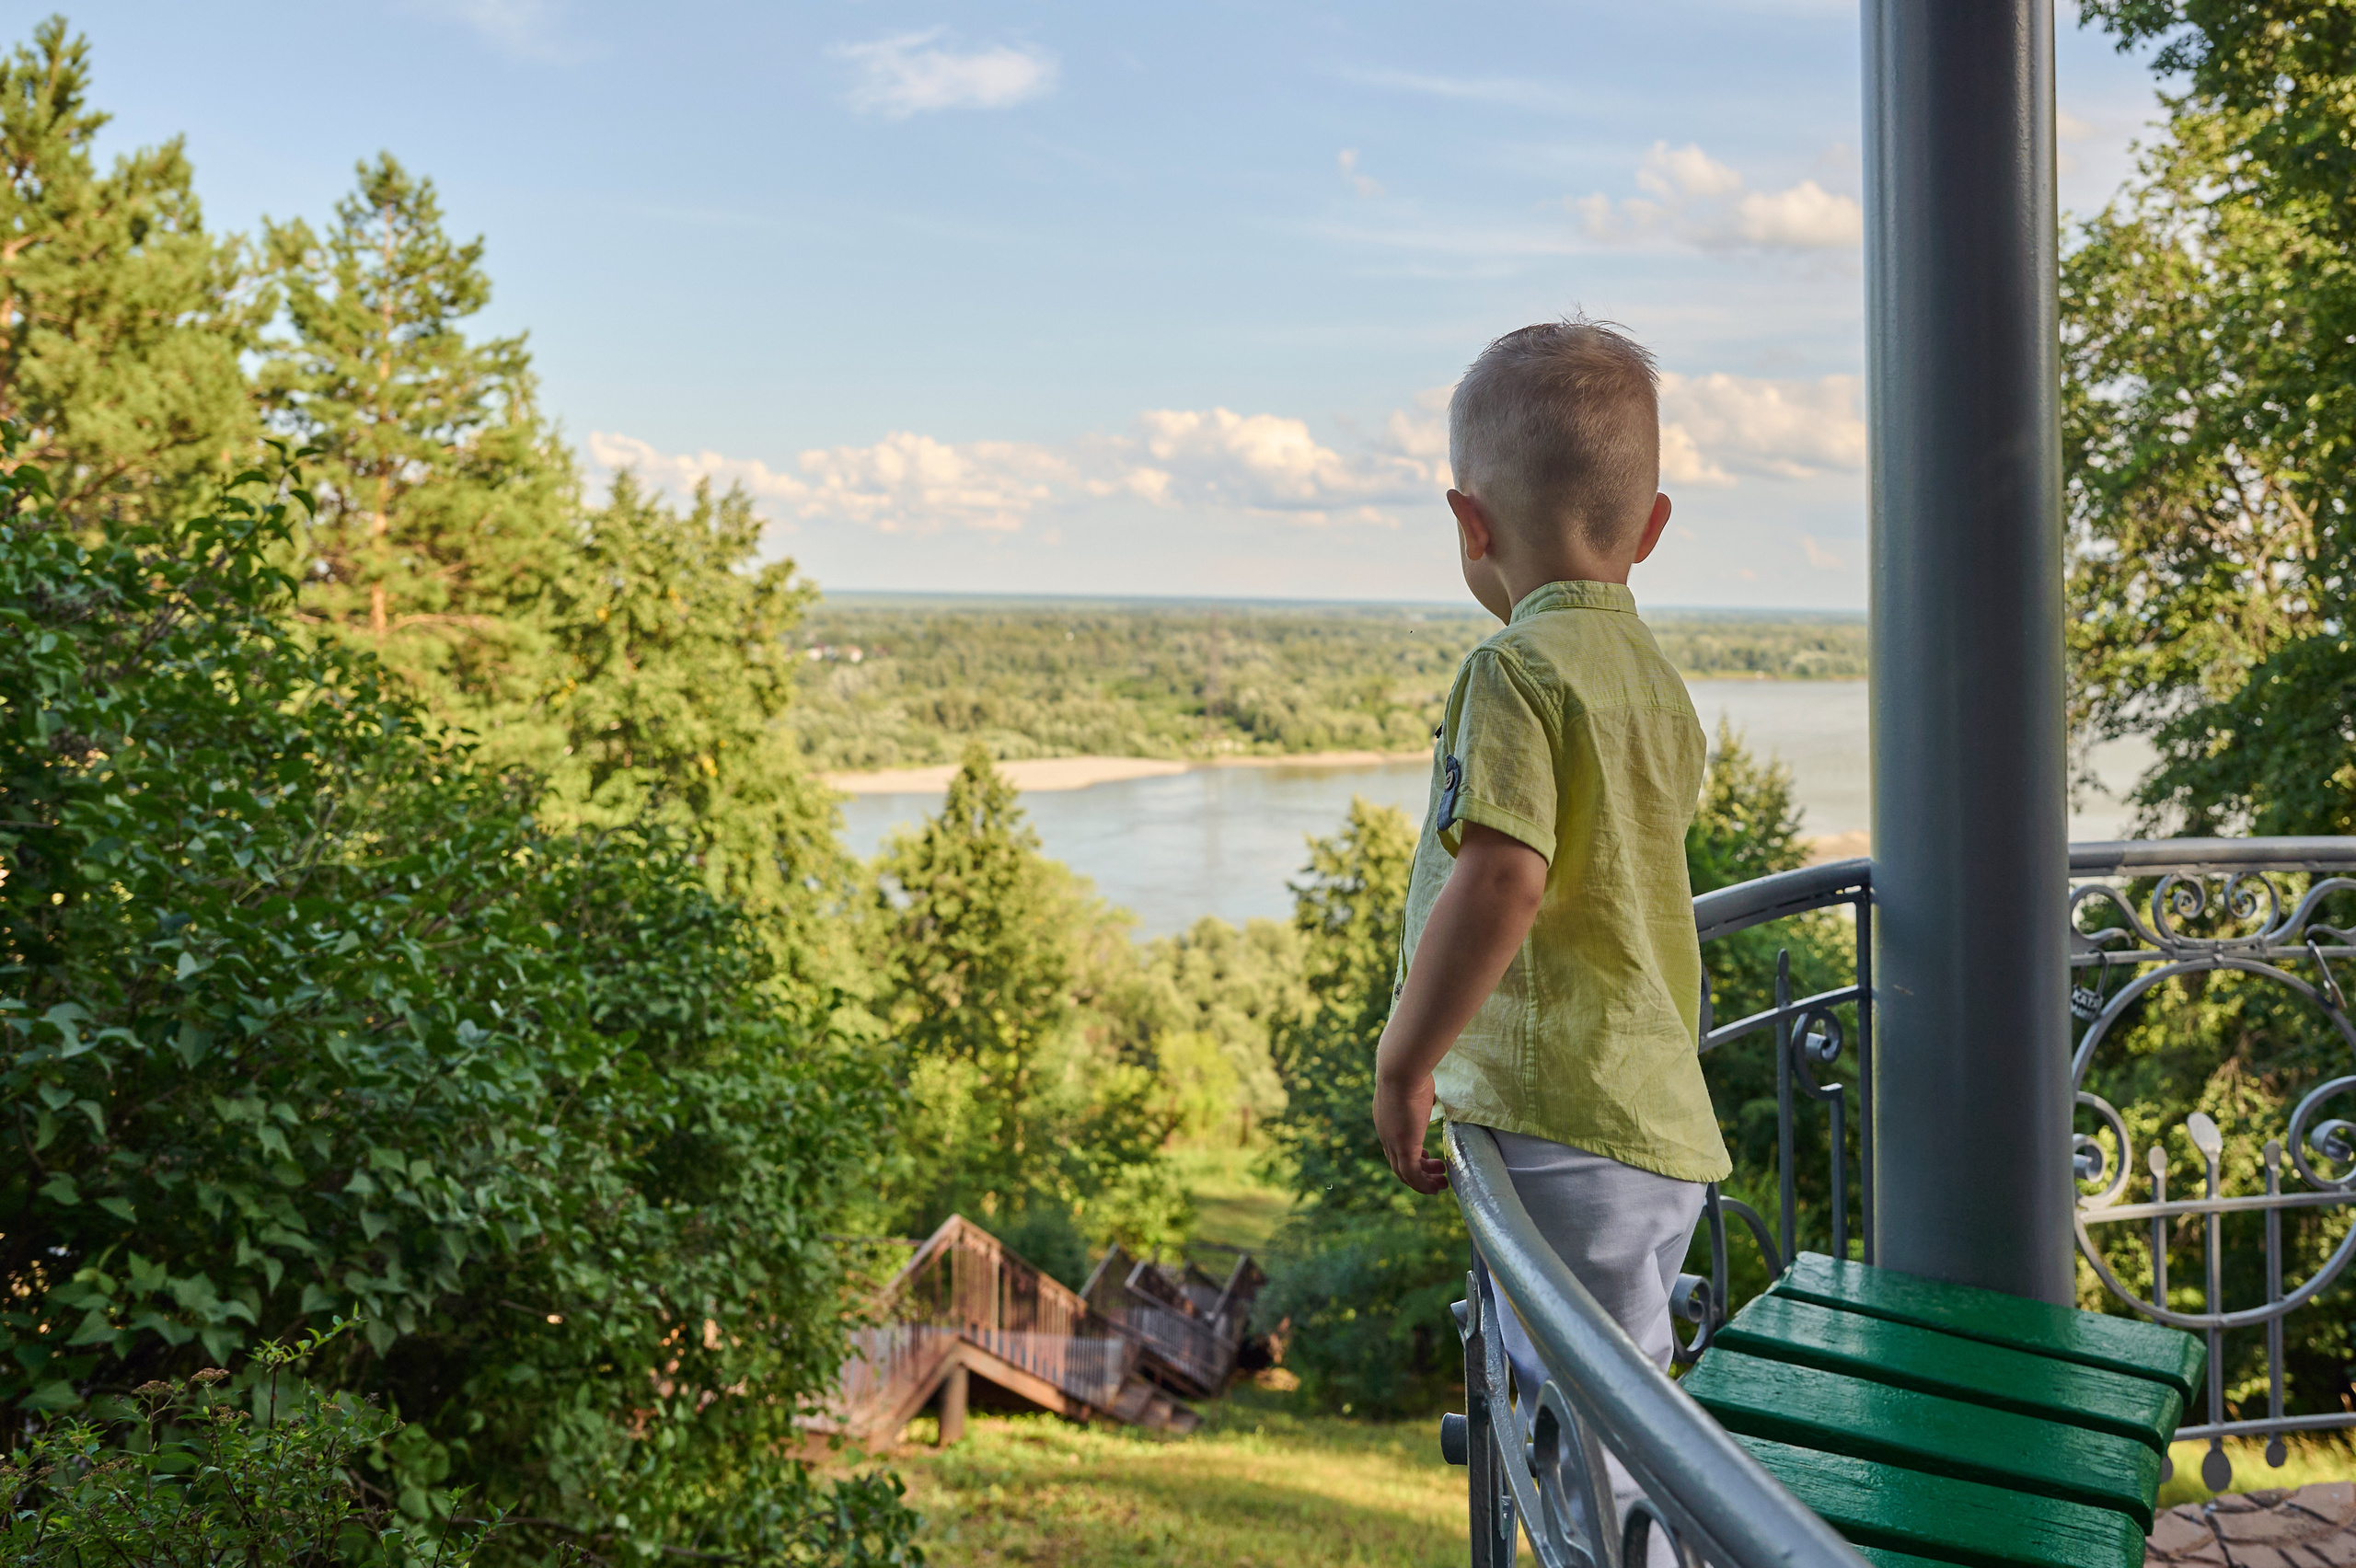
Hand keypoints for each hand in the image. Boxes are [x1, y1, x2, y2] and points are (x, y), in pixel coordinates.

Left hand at [1372, 1061, 1448, 1193]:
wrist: (1401, 1070)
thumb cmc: (1411, 1071)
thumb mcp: (1414, 1087)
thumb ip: (1419, 1094)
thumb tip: (1428, 1089)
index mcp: (1386, 1122)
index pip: (1395, 1147)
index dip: (1412, 1156)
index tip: (1428, 1158)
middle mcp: (1386, 1135)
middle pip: (1398, 1163)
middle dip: (1419, 1172)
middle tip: (1437, 1174)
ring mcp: (1393, 1143)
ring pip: (1405, 1173)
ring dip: (1423, 1182)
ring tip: (1441, 1183)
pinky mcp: (1405, 1147)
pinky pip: (1413, 1175)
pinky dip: (1423, 1185)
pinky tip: (1436, 1188)